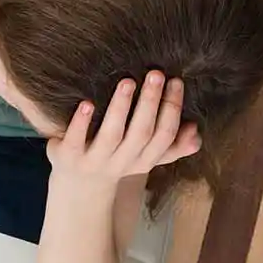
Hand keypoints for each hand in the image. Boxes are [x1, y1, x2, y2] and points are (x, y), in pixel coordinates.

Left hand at [47, 72, 200, 184]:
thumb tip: (195, 132)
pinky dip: (81, 122)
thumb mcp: (143, 158)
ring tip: (128, 82)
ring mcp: (93, 161)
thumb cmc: (115, 160)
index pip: (164, 136)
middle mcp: (120, 162)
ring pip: (111, 135)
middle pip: (142, 133)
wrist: (76, 189)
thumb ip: (171, 146)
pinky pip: (76, 139)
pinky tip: (87, 103)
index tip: (176, 81)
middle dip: (151, 103)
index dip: (172, 110)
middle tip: (156, 73)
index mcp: (142, 161)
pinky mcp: (67, 156)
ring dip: (121, 107)